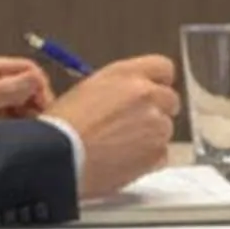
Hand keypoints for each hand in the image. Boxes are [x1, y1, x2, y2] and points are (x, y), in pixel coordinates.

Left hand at [0, 54, 49, 128]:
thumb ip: (1, 91)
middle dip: (37, 101)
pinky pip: (16, 117)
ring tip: (34, 131)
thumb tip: (34, 80)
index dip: (38, 85)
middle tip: (44, 122)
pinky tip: (24, 135)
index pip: (24, 68)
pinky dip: (24, 125)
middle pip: (27, 84)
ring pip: (24, 102)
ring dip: (31, 115)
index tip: (45, 106)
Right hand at [51, 57, 182, 196]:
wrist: (59, 156)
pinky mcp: (157, 153)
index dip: (158, 81)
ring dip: (150, 136)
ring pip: (165, 128)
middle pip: (170, 99)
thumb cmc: (63, 124)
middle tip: (133, 124)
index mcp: (127, 74)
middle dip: (156, 110)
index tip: (152, 91)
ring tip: (119, 146)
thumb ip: (117, 88)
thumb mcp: (88, 89)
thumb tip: (127, 96)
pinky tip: (123, 161)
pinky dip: (147, 158)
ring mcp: (156, 124)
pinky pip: (161, 154)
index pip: (163, 68)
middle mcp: (147, 94)